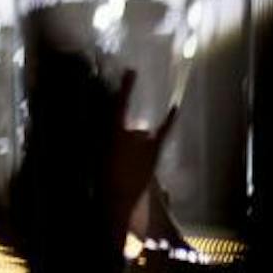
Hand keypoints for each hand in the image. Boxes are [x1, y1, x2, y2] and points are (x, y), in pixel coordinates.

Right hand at [105, 72, 179, 240]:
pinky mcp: (155, 152)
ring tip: (129, 164)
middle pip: (131, 126)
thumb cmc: (103, 177)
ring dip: (137, 143)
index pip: (119, 104)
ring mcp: (146, 142)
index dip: (126, 87)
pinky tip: (174, 108)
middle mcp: (132, 132)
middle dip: (126, 137)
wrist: (118, 200)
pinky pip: (163, 132)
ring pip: (142, 134)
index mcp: (113, 132)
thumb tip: (116, 128)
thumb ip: (106, 137)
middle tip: (119, 157)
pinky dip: (168, 120)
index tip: (132, 71)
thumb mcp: (98, 153)